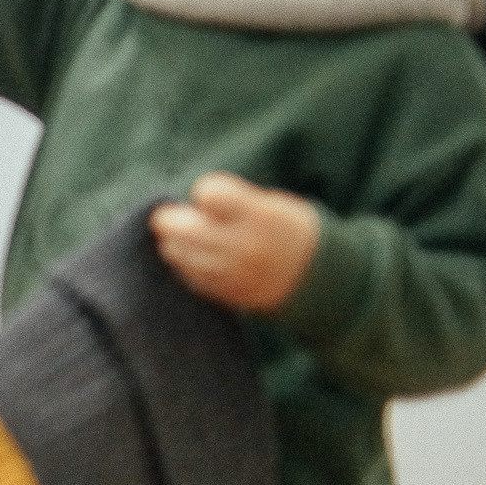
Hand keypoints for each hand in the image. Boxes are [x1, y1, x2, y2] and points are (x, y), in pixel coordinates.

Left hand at [150, 172, 320, 312]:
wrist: (318, 279)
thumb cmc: (289, 231)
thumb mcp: (274, 205)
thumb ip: (234, 201)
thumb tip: (191, 201)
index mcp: (261, 216)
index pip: (210, 194)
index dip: (204, 191)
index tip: (209, 196)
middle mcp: (246, 245)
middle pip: (185, 229)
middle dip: (169, 218)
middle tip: (168, 216)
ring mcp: (234, 272)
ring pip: (180, 254)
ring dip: (174, 242)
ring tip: (183, 237)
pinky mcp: (227, 293)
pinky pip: (190, 277)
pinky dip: (184, 265)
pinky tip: (193, 258)